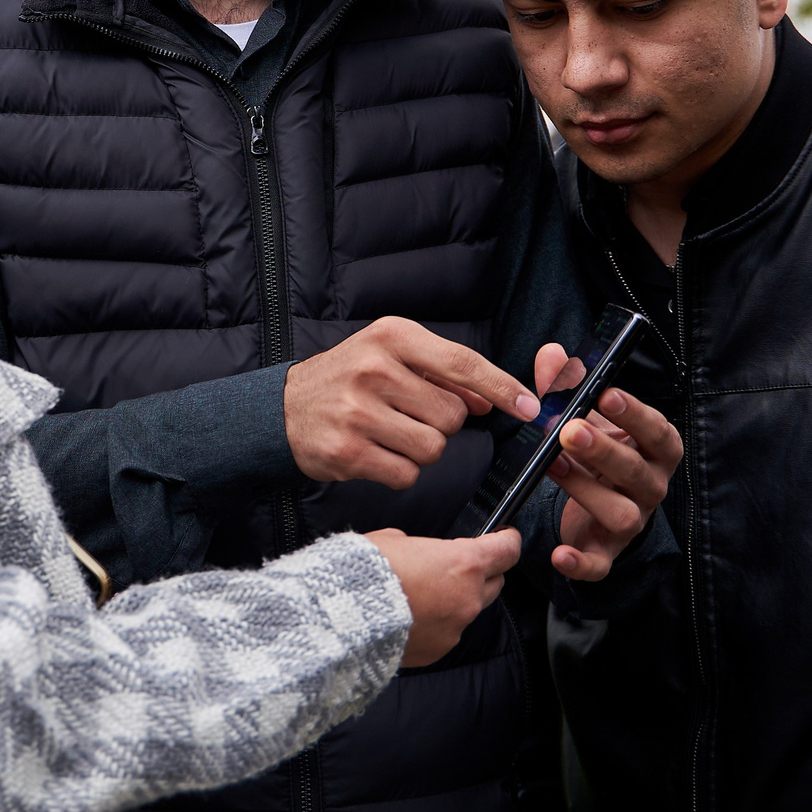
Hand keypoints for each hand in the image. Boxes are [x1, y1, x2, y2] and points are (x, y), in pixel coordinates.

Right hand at [287, 318, 538, 487]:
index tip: (530, 408)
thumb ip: (443, 376)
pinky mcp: (348, 451)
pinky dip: (399, 471)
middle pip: (452, 416)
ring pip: (433, 449)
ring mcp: (358, 411)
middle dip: (442, 425)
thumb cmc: (346, 379)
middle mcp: (375, 369)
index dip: (502, 388)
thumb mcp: (392, 358)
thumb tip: (491, 400)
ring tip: (391, 436)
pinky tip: (375, 454)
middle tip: (410, 417)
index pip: (463, 363)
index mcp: (392, 337)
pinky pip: (406, 475)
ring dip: (422, 451)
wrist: (281, 410)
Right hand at [365, 527, 519, 666]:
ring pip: (469, 610)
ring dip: (455, 600)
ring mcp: (455, 628)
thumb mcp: (395, 539)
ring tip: (422, 596)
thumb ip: (421, 547)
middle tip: (457, 567)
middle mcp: (468, 598)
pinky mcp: (438, 650)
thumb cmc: (367, 573)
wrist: (345, 617)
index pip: (507, 551)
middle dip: (482, 572)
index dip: (507, 541)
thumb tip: (421, 555)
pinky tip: (410, 618)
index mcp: (464, 564)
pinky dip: (436, 624)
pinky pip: (447, 632)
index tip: (504, 537)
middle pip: (495, 582)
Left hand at [529, 343, 682, 581]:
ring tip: (552, 466)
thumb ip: (568, 386)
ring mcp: (632, 521)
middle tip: (570, 430)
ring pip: (619, 513)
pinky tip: (559, 554)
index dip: (634, 414)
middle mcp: (651, 487)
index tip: (607, 394)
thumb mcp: (586, 417)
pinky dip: (581, 563)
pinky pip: (599, 564)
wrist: (599, 507)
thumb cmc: (599, 454)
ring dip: (585, 490)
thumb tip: (552, 353)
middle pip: (636, 472)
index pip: (658, 431)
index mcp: (655, 451)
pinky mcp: (607, 552)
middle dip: (603, 450)